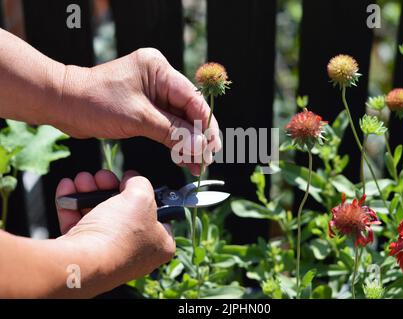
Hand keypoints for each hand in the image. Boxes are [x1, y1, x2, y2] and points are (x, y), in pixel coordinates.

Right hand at [55, 169, 174, 296]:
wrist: (79, 262)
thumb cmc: (117, 235)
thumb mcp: (141, 197)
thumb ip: (141, 183)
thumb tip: (133, 180)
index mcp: (158, 245)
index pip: (158, 215)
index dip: (147, 195)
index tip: (133, 182)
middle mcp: (135, 253)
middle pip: (124, 211)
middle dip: (110, 188)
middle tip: (103, 176)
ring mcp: (108, 255)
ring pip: (99, 215)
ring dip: (89, 192)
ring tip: (83, 179)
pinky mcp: (83, 255)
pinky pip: (78, 224)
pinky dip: (72, 204)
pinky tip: (68, 187)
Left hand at [57, 49, 220, 175]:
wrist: (63, 104)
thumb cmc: (95, 102)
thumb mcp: (138, 118)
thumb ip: (172, 132)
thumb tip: (200, 147)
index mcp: (159, 70)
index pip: (192, 99)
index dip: (205, 124)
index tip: (212, 147)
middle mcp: (159, 78)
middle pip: (189, 110)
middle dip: (198, 137)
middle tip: (207, 159)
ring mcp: (153, 93)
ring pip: (180, 121)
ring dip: (188, 143)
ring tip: (197, 165)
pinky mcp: (146, 107)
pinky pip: (167, 125)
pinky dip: (175, 142)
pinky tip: (184, 158)